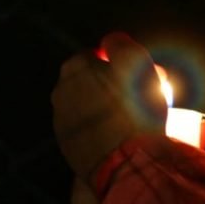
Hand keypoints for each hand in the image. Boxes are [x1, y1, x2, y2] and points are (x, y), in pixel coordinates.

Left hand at [51, 32, 165, 182]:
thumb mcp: (135, 61)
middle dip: (114, 85)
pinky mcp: (68, 147)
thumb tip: (112, 40)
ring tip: (134, 120)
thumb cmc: (135, 109)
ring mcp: (62, 122)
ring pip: (90, 106)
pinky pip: (88, 130)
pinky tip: (122, 138)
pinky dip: (102, 130)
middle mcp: (61, 92)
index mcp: (74, 68)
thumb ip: (120, 43)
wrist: (127, 163)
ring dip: (108, 108)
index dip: (123, 64)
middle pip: (93, 81)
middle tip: (142, 97)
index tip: (143, 76)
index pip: (98, 55)